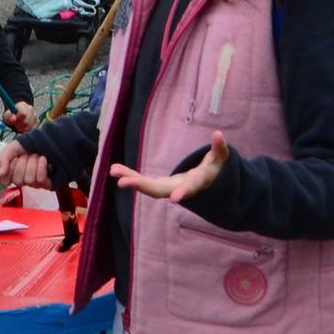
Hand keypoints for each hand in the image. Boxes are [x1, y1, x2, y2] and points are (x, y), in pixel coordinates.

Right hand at [0, 140, 50, 187]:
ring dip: (33, 163)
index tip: (15, 158)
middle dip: (23, 163)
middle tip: (27, 155)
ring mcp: (34, 184)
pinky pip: (40, 180)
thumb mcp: (11, 148)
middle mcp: (22, 181)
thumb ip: (3, 159)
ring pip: (29, 180)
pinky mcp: (46, 184)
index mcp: (12, 174)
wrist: (44, 141)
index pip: (6, 180)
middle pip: (18, 180)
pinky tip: (42, 159)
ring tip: (35, 156)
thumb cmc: (27, 146)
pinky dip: (41, 167)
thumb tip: (1, 173)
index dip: (11, 167)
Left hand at [3, 101, 36, 132]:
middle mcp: (30, 109)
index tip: (14, 121)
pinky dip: (27, 130)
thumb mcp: (7, 115)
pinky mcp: (37, 121)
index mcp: (22, 105)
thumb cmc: (12, 115)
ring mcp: (35, 115)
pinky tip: (24, 127)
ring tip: (19, 125)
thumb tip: (13, 119)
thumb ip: (9, 117)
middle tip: (16, 125)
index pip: (23, 114)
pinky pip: (33, 129)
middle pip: (26, 122)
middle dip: (20, 125)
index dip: (18, 120)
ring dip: (23, 128)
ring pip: (30, 126)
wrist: (17, 115)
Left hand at [109, 131, 230, 203]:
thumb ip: (220, 148)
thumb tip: (218, 134)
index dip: (183, 192)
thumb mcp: (221, 159)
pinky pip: (143, 182)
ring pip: (148, 187)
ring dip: (130, 180)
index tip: (174, 199)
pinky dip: (130, 176)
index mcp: (197, 183)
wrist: (208, 186)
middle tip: (122, 182)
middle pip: (160, 191)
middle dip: (142, 186)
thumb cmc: (216, 170)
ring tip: (113, 171)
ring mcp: (168, 189)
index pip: (190, 188)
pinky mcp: (160, 186)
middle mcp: (179, 189)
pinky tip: (114, 170)